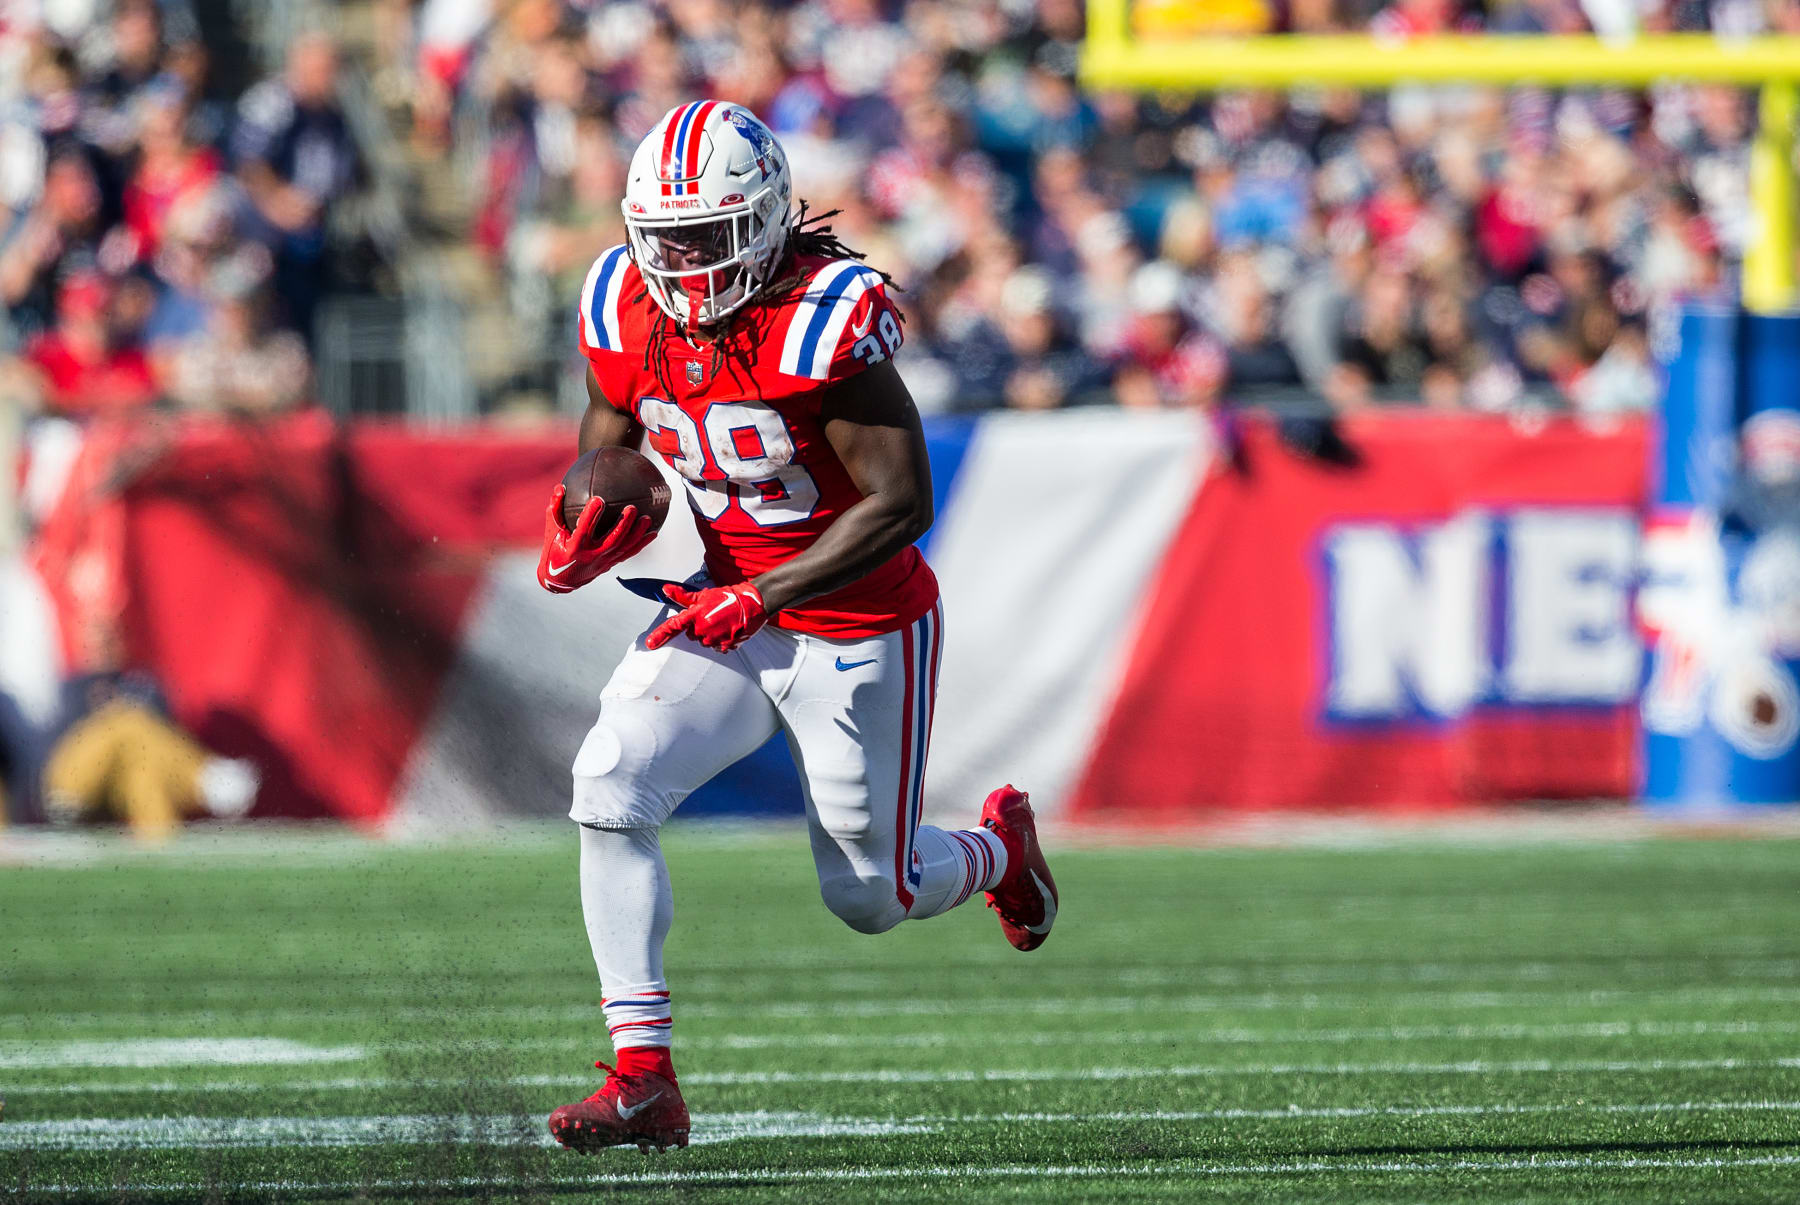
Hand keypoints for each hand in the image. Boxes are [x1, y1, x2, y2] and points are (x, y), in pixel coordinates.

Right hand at [537, 484, 654, 593]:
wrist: (561, 580)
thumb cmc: (555, 549)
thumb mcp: (552, 531)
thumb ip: (555, 509)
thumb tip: (560, 487)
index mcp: (574, 547)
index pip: (584, 529)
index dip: (590, 515)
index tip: (598, 499)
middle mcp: (591, 556)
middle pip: (611, 540)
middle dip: (623, 524)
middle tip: (632, 508)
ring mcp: (603, 562)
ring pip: (623, 548)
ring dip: (637, 534)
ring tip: (647, 519)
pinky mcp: (610, 564)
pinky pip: (629, 554)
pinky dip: (641, 544)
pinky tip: (653, 533)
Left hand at [645, 582, 767, 651]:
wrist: (751, 605)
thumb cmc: (727, 598)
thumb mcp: (703, 595)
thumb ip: (682, 596)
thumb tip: (665, 590)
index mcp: (695, 615)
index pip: (673, 626)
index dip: (660, 635)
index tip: (650, 644)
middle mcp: (701, 630)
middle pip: (690, 635)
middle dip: (697, 627)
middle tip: (710, 617)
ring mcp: (713, 639)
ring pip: (703, 642)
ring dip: (708, 634)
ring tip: (720, 623)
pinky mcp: (724, 647)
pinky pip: (716, 647)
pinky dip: (719, 640)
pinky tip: (727, 630)